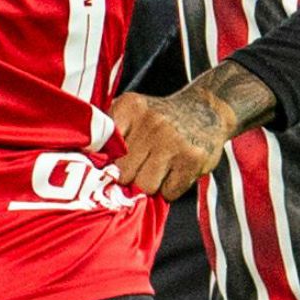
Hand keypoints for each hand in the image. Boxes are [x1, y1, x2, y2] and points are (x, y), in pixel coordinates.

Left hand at [108, 60, 276, 200]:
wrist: (207, 109)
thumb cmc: (160, 118)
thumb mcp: (132, 111)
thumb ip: (110, 132)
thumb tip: (92, 167)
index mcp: (129, 107)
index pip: (104, 148)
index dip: (107, 163)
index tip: (111, 166)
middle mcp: (150, 122)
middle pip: (123, 173)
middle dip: (129, 177)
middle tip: (141, 167)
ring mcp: (172, 140)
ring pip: (145, 186)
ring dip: (151, 185)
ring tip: (159, 169)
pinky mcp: (191, 159)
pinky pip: (169, 193)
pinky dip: (170, 189)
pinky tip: (175, 172)